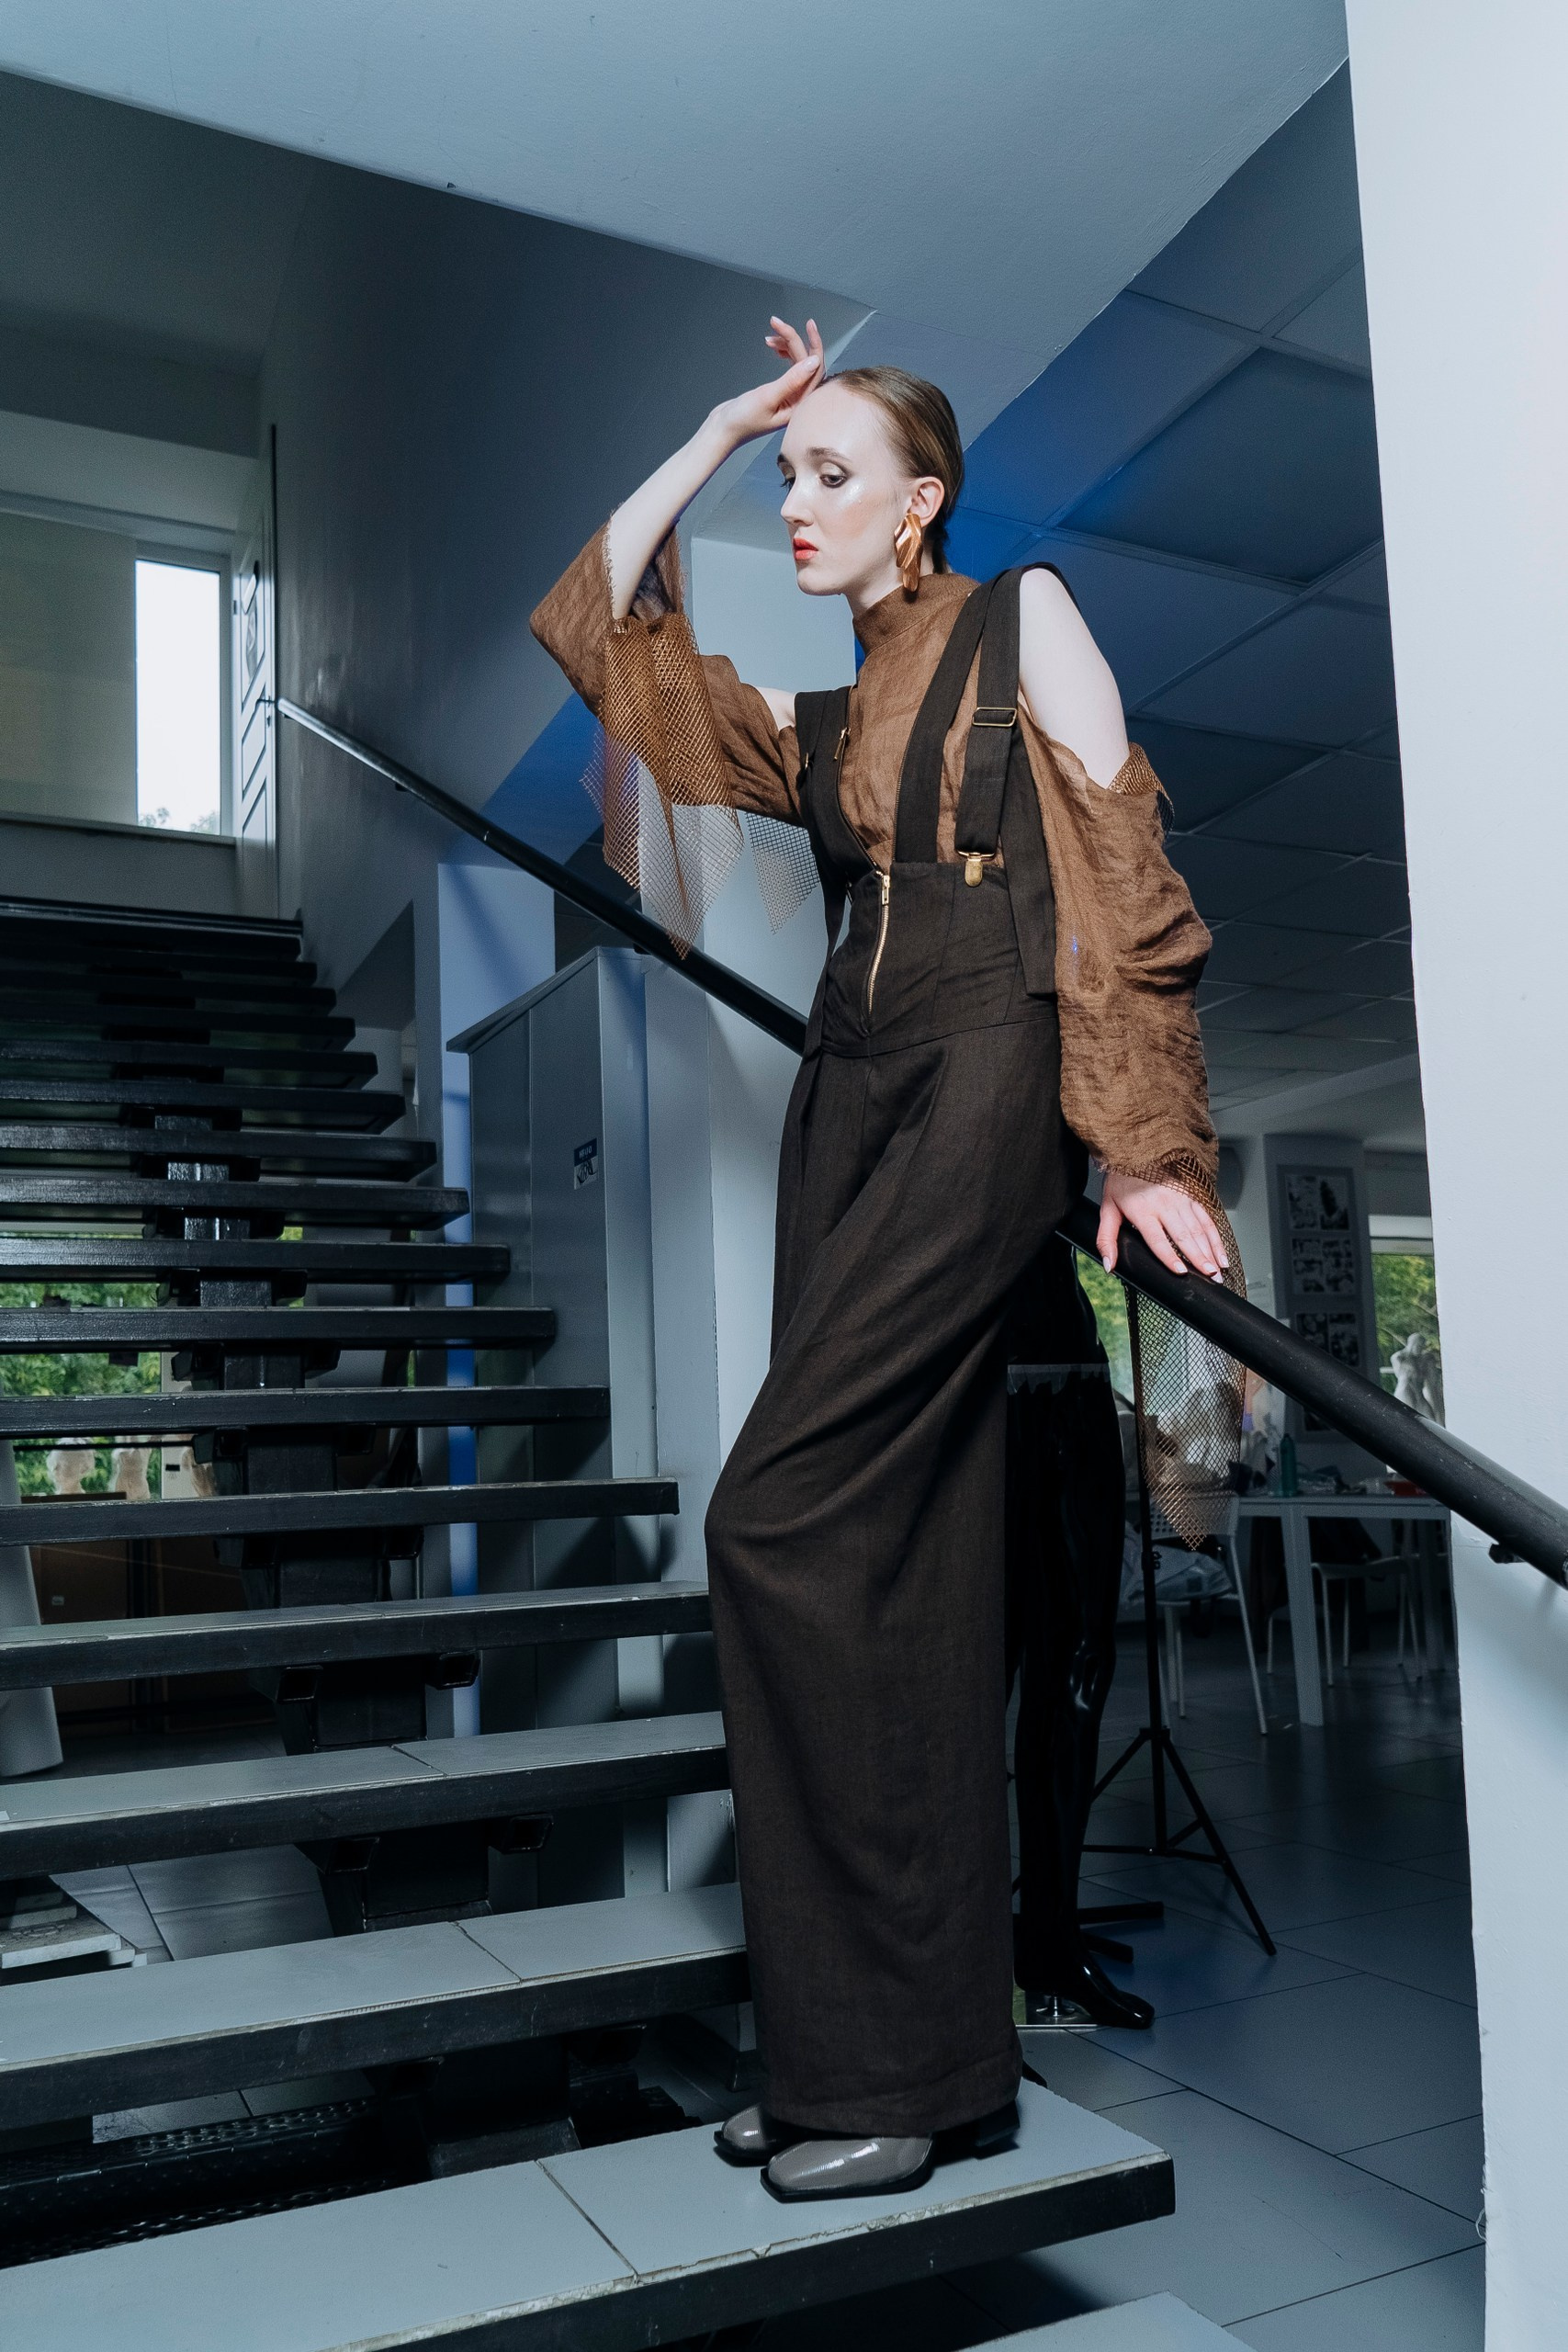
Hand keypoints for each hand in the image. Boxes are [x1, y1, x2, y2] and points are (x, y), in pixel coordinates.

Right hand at [710, 317, 824, 450]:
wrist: (722, 429)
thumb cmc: (742, 419)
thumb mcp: (767, 397)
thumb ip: (791, 380)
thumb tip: (813, 361)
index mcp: (801, 405)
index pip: (815, 370)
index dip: (814, 345)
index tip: (808, 324)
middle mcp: (799, 400)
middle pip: (805, 362)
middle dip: (793, 339)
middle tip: (776, 322)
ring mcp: (790, 396)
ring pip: (797, 362)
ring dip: (785, 345)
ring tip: (769, 336)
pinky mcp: (780, 391)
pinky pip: (789, 367)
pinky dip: (782, 353)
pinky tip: (772, 346)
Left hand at [1097, 1170, 1228, 1281]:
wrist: (1137, 1149)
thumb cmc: (1122, 1180)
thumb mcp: (1107, 1208)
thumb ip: (1106, 1238)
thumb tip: (1108, 1264)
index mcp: (1143, 1211)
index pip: (1158, 1239)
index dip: (1170, 1257)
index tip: (1181, 1272)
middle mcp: (1165, 1205)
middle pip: (1184, 1236)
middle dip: (1199, 1259)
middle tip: (1210, 1277)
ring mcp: (1181, 1200)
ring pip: (1199, 1230)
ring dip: (1211, 1251)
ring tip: (1218, 1270)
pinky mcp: (1191, 1196)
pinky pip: (1207, 1220)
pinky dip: (1216, 1238)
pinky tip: (1221, 1253)